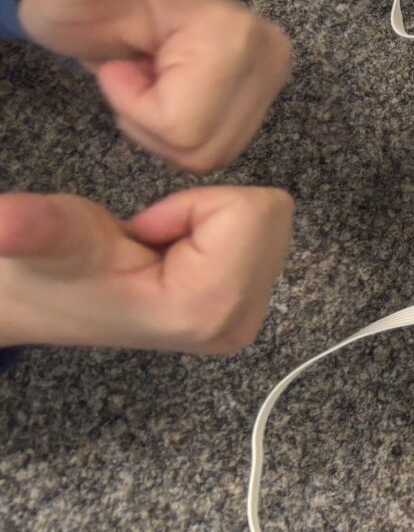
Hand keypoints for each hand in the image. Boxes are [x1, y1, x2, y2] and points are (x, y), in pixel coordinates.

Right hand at [0, 186, 291, 352]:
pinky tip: (172, 260)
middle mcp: (237, 324)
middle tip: (152, 246)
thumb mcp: (49, 236)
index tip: (146, 237)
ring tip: (159, 254)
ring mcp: (244, 321)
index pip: (251, 210)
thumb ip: (36, 227)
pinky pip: (264, 233)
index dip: (190, 207)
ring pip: (268, 220)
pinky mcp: (245, 308)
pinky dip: (221, 233)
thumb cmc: (50, 265)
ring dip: (211, 223)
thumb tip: (0, 223)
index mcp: (206, 310)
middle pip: (268, 214)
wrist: (40, 300)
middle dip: (206, 215)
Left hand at [13, 0, 291, 172]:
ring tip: (152, 77)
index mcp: (234, 35)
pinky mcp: (270, 82)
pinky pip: (223, 144)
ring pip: (216, 152)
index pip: (184, 130)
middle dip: (154, 122)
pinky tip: (171, 87)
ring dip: (167, 127)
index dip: (137, 107)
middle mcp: (271, 52)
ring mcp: (276, 69)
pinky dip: (185, 128)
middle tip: (138, 71)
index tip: (126, 62)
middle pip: (206, 149)